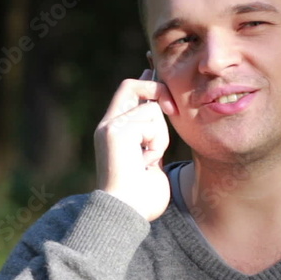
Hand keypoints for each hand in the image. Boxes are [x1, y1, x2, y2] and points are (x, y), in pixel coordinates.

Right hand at [94, 69, 177, 220]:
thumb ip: (152, 139)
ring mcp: (110, 126)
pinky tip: (145, 161)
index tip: (152, 65)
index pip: (128, 95)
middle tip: (172, 110)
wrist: (124, 214)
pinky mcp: (116, 130)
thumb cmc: (140, 199)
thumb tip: (162, 120)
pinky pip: (151, 121)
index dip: (145, 80)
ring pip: (151, 109)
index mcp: (113, 133)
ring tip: (148, 160)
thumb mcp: (151, 162)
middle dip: (155, 90)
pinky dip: (156, 142)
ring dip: (160, 135)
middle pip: (131, 86)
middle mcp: (107, 126)